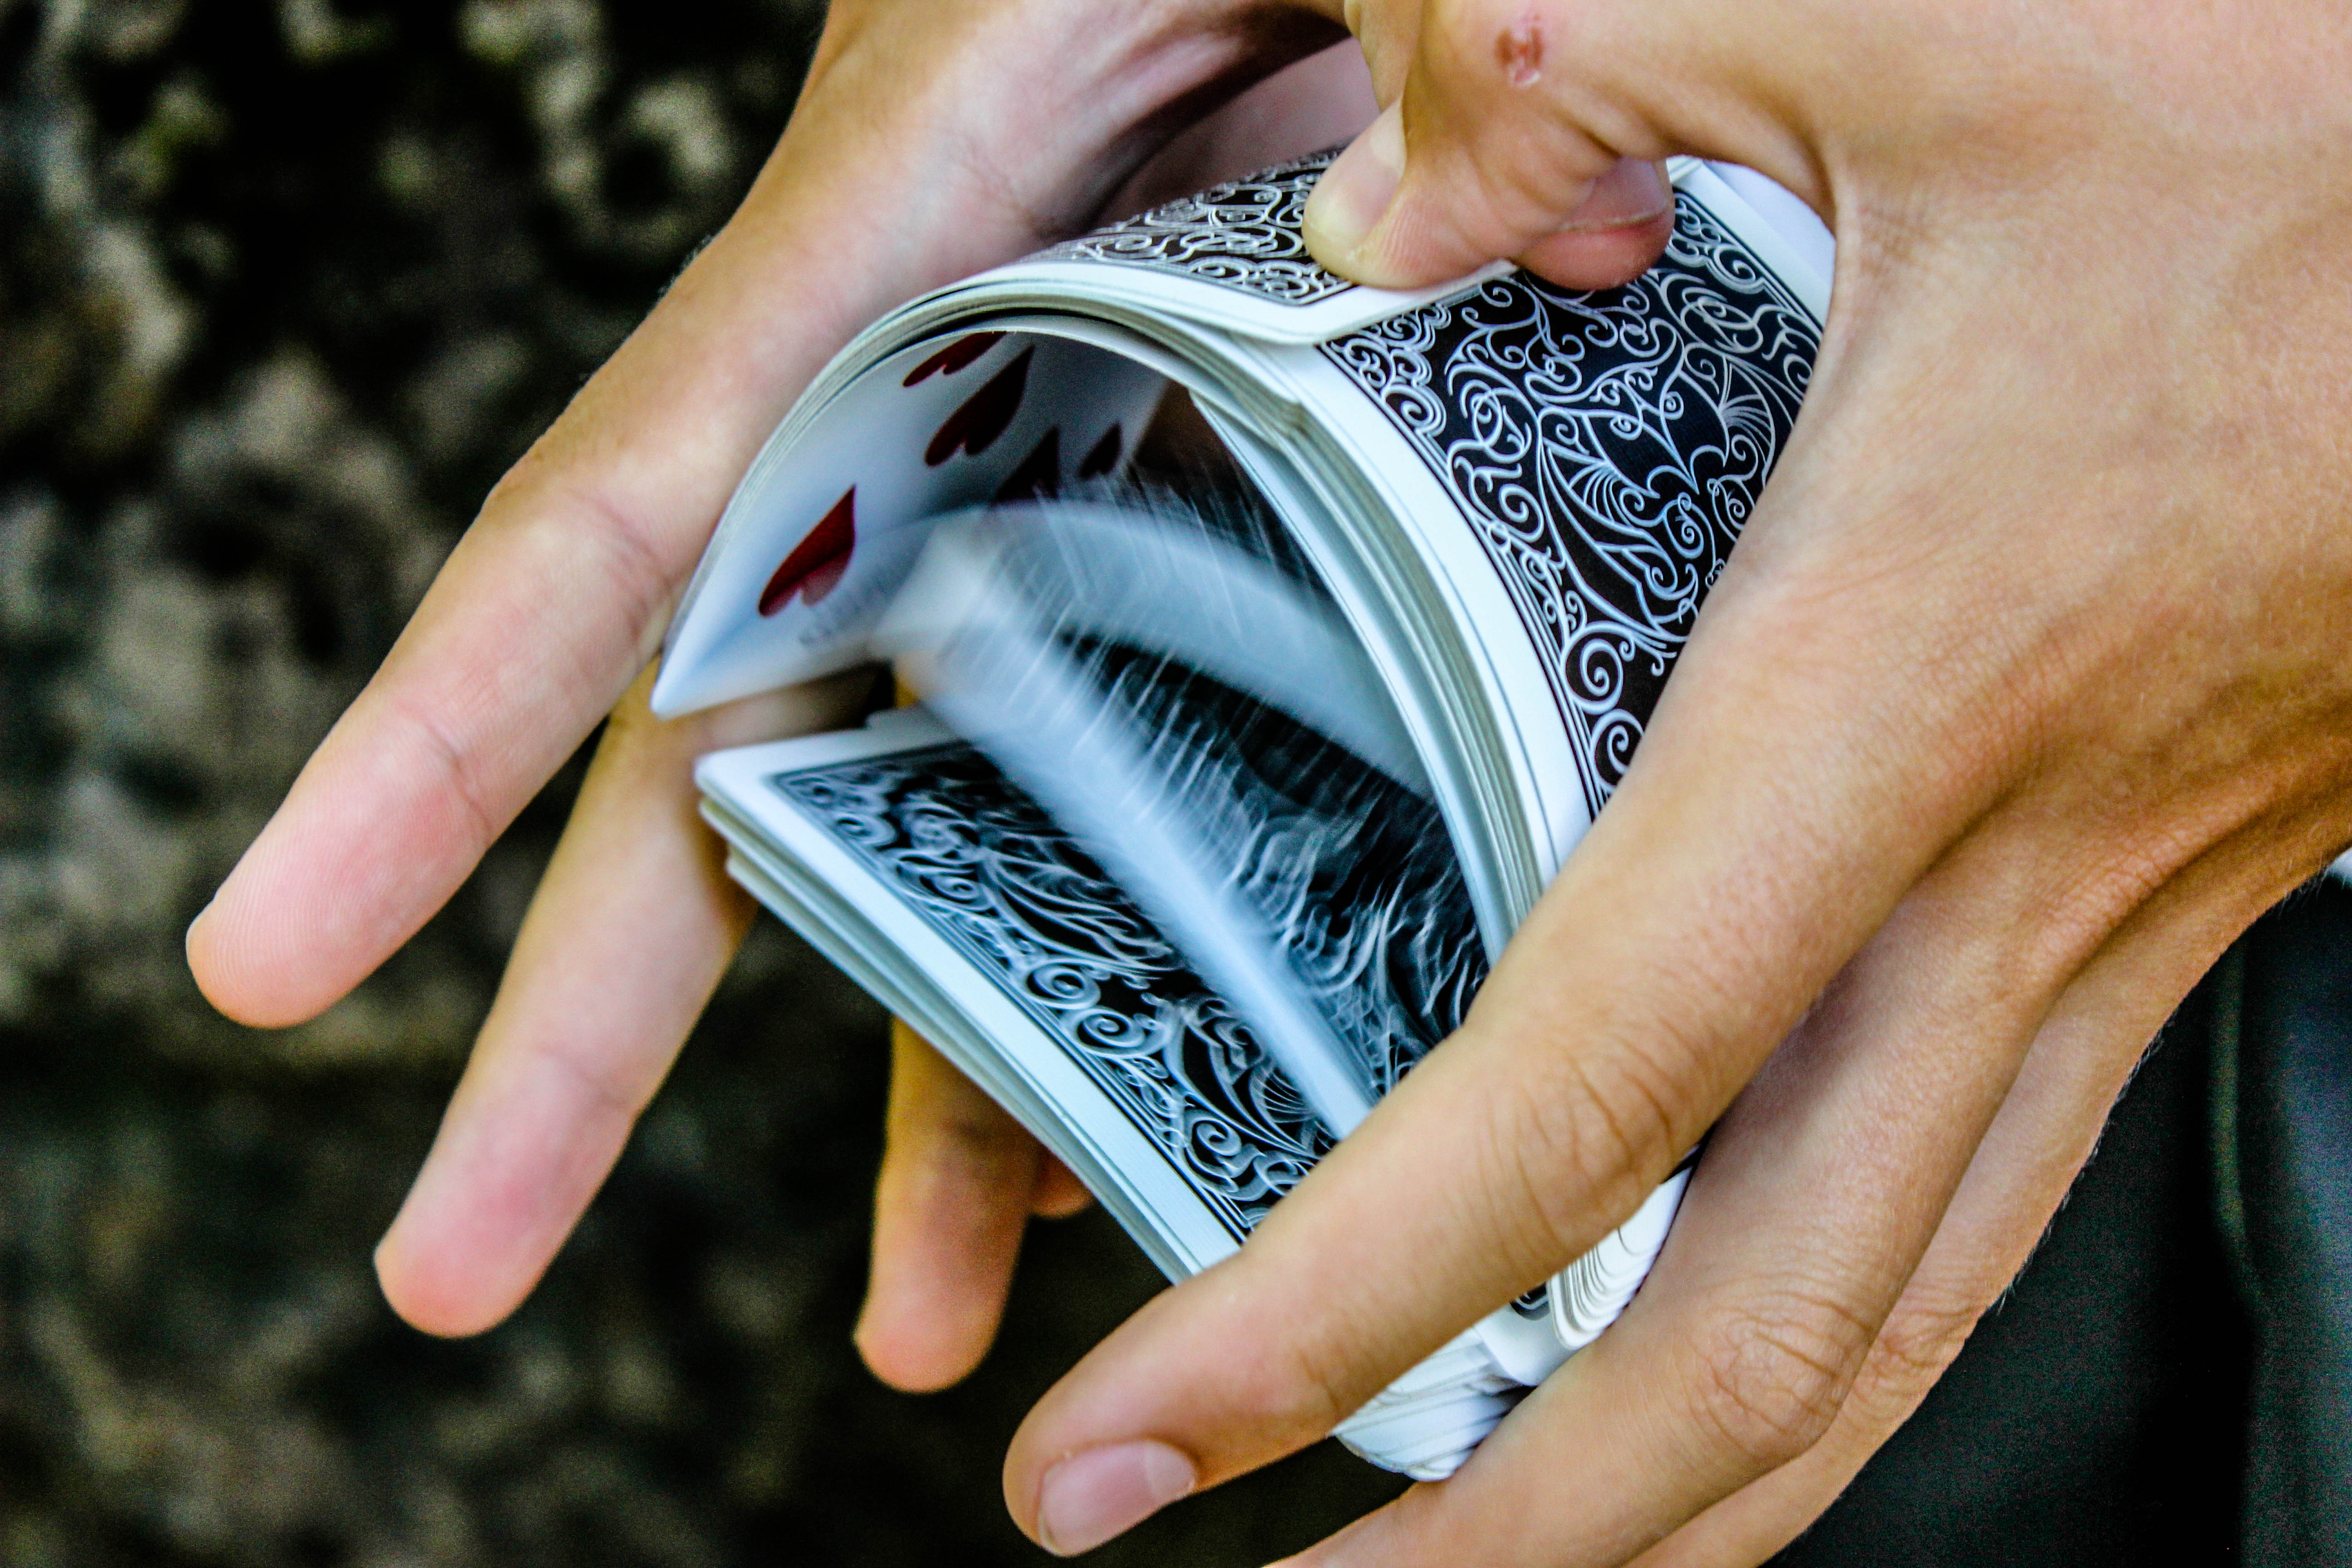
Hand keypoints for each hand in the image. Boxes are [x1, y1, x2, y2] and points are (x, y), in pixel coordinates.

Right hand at [183, 0, 1362, 1356]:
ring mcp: (1037, 475)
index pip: (636, 510)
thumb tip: (1514, 242)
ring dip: (936, 1064)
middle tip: (451, 1268)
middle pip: (726, 741)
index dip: (443, 742)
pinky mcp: (1159, 510)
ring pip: (934, 814)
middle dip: (590, 1021)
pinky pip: (1102, 765)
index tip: (274, 955)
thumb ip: (1424, 42)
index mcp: (904, 224)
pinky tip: (1136, 1106)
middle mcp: (929, 387)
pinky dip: (1113, 930)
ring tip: (937, 1310)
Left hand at [1002, 1, 2351, 1559]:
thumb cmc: (2303, 83)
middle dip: (1509, 1546)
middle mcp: (2017, 872)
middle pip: (1752, 1347)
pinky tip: (1682, 1319)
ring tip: (1465, 1562)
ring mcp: (2122, 921)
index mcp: (1900, 685)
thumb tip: (1364, 205)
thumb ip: (1576, 65)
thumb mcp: (1909, 2)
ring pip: (1890, 1320)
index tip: (1124, 1463)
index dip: (1320, 1324)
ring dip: (1673, 1492)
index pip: (1567, 1103)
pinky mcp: (2169, 899)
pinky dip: (1810, 1313)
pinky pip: (1976, 1190)